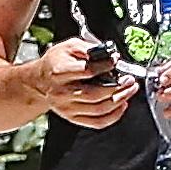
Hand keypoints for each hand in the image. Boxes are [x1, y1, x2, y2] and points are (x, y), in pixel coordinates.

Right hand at [18, 39, 135, 128]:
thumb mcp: (69, 46)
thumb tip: (108, 54)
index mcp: (60, 72)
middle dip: (117, 87)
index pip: (87, 71)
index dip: (105, 65)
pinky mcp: (73, 117)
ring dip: (119, 100)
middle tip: (129, 80)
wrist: (40, 81)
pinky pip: (97, 122)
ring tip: (129, 90)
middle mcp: (63, 92)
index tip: (115, 60)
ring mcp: (68, 108)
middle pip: (95, 94)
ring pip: (99, 109)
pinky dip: (114, 116)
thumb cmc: (56, 63)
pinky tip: (122, 105)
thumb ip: (88, 48)